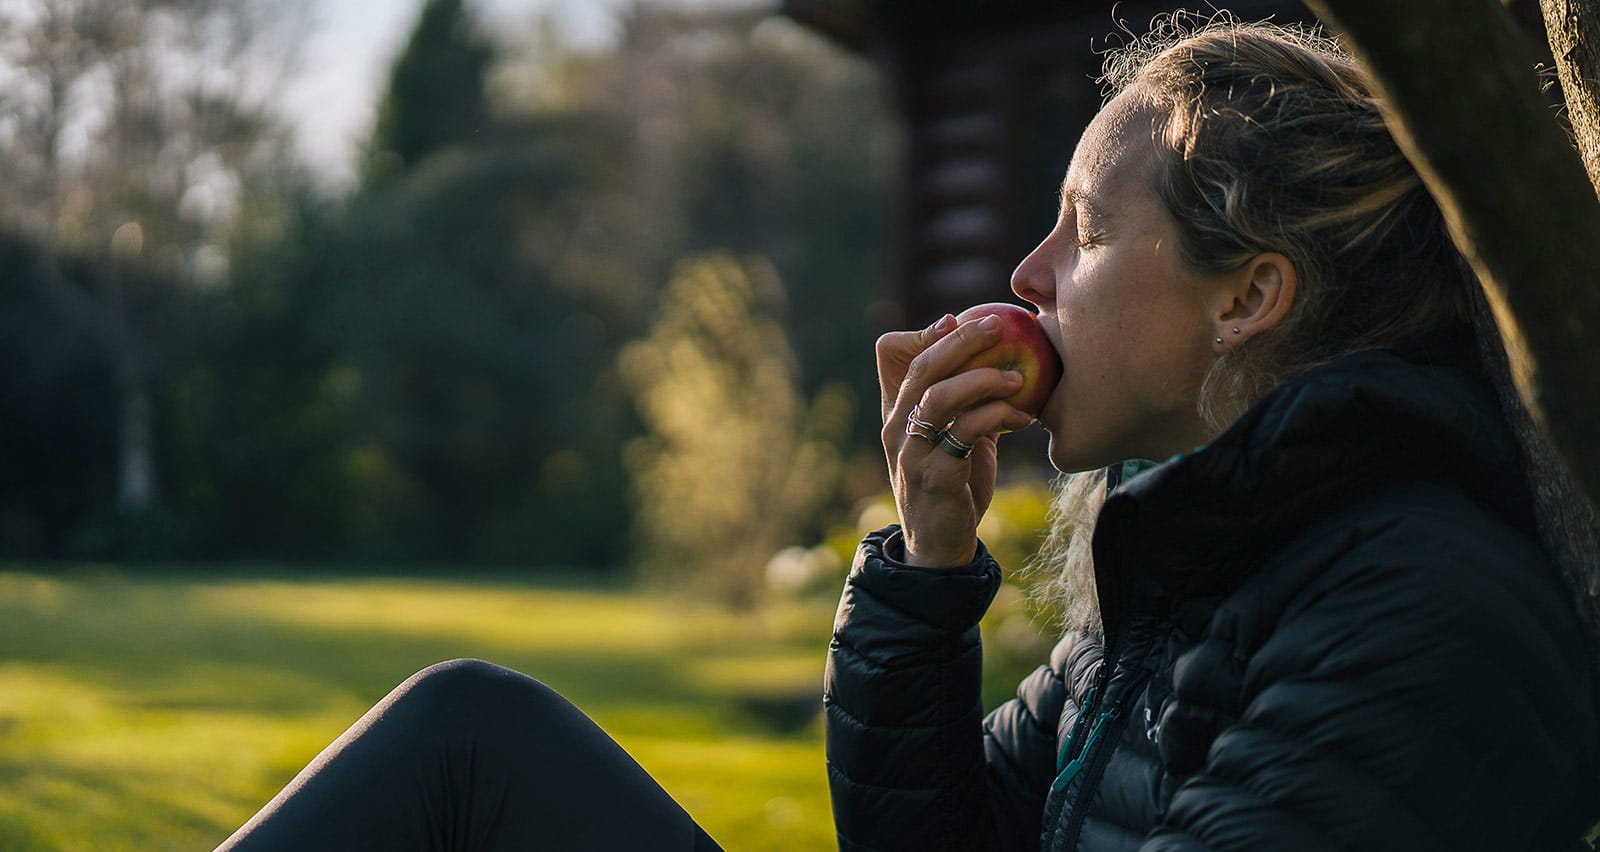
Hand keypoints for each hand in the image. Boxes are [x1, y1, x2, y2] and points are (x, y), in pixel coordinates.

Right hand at [877, 314, 1035, 567]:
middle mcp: (895, 428)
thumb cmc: (955, 486)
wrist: (940, 547)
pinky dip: (997, 417)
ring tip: (1017, 378)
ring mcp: (912, 453)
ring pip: (939, 396)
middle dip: (962, 339)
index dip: (923, 332)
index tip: (958, 319)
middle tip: (999, 324)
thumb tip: (1000, 359)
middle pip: (921, 367)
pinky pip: (964, 433)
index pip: (889, 354)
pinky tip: (1023, 418)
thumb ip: (967, 403)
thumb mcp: (956, 438)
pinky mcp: (935, 477)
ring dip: (982, 379)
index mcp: (896, 412)